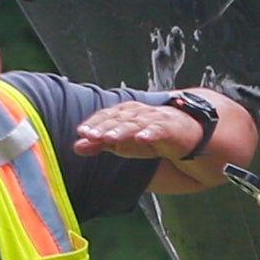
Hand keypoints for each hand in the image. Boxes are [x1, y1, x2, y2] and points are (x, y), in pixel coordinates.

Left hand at [72, 100, 207, 159]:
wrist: (184, 134)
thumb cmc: (148, 136)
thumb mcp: (122, 143)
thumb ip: (100, 143)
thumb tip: (76, 147)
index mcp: (125, 114)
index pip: (107, 116)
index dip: (94, 123)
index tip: (82, 132)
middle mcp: (138, 113)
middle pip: (119, 118)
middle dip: (104, 127)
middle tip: (90, 136)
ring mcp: (154, 119)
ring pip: (136, 123)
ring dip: (122, 130)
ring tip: (109, 138)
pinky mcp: (169, 128)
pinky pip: (159, 129)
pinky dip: (150, 133)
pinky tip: (142, 139)